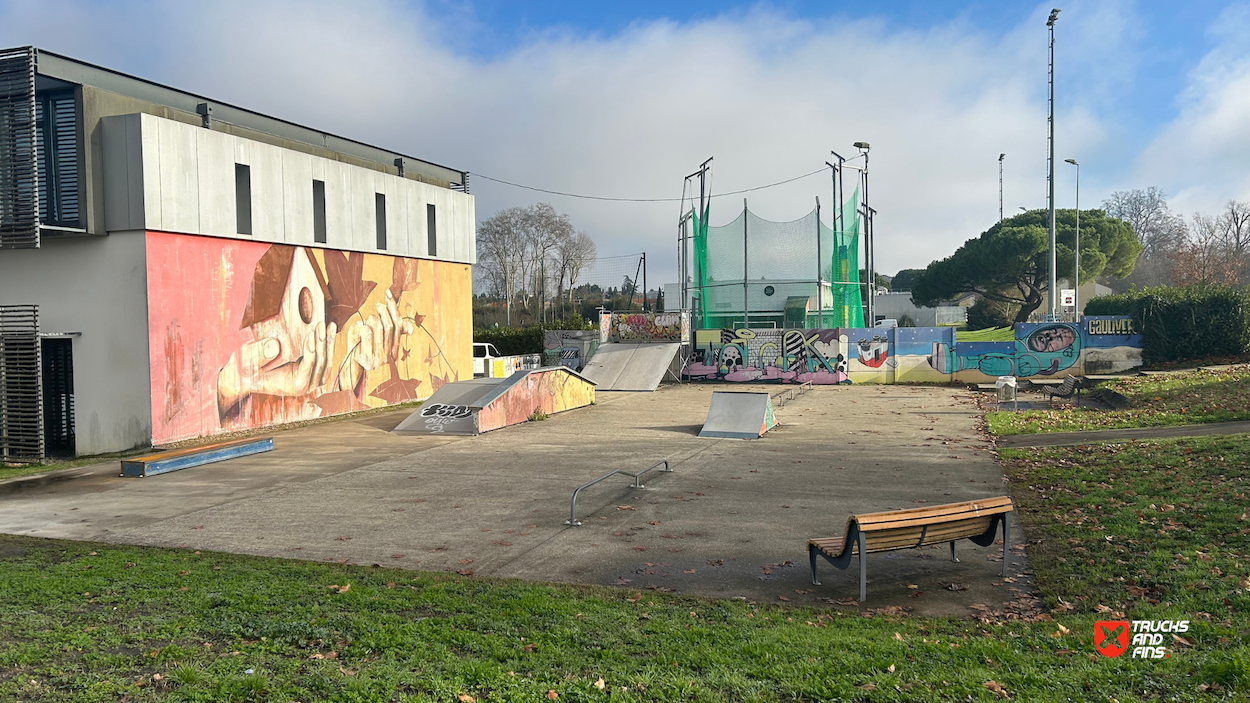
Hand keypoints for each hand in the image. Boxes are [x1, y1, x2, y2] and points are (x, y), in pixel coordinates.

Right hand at [217, 321, 336, 415]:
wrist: (248, 374)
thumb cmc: (247, 368)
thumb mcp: (248, 360)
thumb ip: (259, 354)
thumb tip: (274, 346)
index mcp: (296, 387)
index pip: (308, 367)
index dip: (311, 351)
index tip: (310, 334)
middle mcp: (308, 385)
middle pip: (322, 363)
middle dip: (322, 342)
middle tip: (320, 324)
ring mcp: (312, 378)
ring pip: (327, 361)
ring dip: (328, 342)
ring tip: (328, 325)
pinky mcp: (312, 370)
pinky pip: (324, 358)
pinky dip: (326, 343)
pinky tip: (328, 329)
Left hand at [339, 290, 414, 392]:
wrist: (352, 381)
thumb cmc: (364, 359)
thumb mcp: (377, 345)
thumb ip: (390, 334)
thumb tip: (409, 329)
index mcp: (393, 350)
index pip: (398, 324)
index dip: (393, 307)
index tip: (388, 293)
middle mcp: (387, 355)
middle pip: (389, 325)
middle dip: (384, 311)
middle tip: (377, 305)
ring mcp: (377, 358)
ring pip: (378, 328)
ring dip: (373, 319)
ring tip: (369, 319)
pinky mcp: (365, 360)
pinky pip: (366, 335)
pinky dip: (364, 327)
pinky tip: (361, 326)